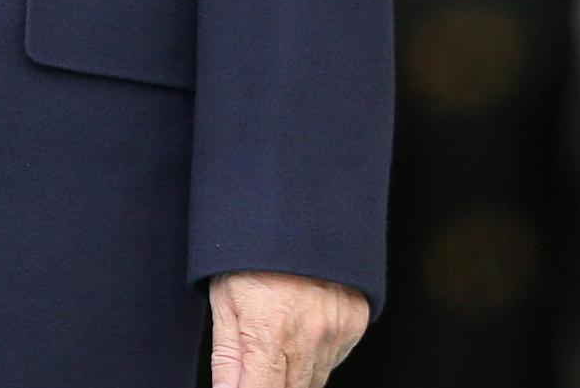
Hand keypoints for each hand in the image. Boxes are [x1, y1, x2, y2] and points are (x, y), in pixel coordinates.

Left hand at [208, 269, 368, 385]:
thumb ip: (227, 359)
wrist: (298, 209)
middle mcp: (309, 338)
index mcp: (271, 334)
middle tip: (258, 356)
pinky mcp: (355, 324)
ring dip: (294, 369)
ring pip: (314, 379)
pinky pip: (334, 357)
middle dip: (270, 383)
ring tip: (278, 333)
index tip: (246, 383)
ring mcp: (337, 332)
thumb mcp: (224, 302)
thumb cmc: (252, 253)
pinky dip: (316, 351)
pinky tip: (301, 324)